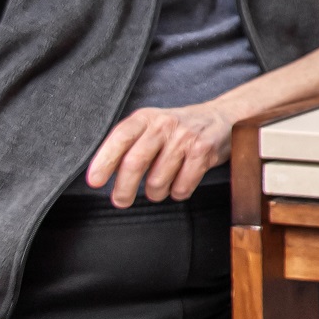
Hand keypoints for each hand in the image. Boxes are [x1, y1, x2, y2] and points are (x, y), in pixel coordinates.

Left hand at [84, 102, 231, 207]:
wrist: (223, 117)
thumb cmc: (179, 128)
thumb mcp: (152, 126)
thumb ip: (130, 144)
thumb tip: (105, 173)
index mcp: (146, 118)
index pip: (120, 138)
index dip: (104, 161)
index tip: (95, 182)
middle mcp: (165, 125)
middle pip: (135, 162)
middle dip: (124, 188)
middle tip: (121, 201)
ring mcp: (186, 138)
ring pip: (158, 180)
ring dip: (155, 192)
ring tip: (158, 189)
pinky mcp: (204, 151)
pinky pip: (182, 186)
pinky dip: (177, 192)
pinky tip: (178, 185)